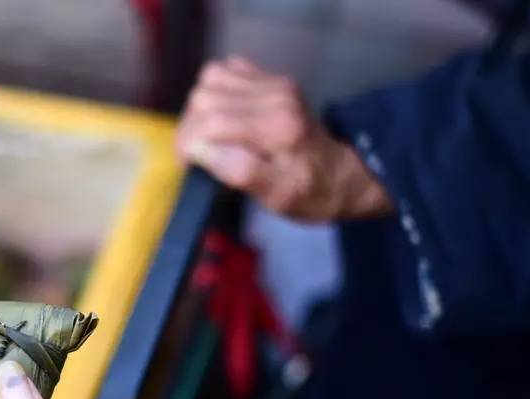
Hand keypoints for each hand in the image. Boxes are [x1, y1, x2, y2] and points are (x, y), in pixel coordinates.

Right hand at [177, 57, 392, 221]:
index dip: (188, 146)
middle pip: (204, 98)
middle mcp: (276, 97)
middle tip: (195, 157)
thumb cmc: (310, 194)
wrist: (342, 174)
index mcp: (277, 129)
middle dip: (190, 129)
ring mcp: (275, 83)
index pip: (210, 124)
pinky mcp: (272, 79)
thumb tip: (202, 151)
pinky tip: (222, 117)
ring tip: (207, 137)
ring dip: (200, 109)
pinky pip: (226, 71)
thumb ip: (240, 172)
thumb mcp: (278, 197)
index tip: (188, 168)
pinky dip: (215, 92)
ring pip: (210, 80)